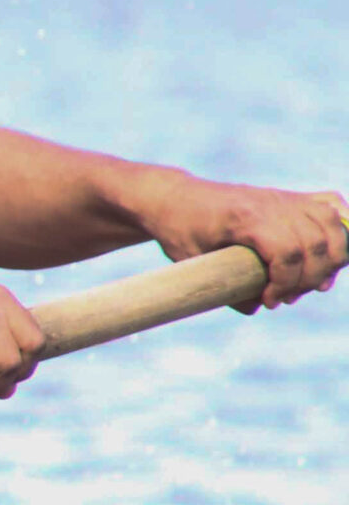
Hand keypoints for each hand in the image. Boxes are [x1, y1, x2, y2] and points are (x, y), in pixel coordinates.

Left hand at [144, 179, 348, 310]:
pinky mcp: (289, 197)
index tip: (270, 301)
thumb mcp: (191, 265)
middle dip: (310, 279)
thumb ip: (224, 289)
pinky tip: (331, 253)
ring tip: (312, 284)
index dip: (287, 284)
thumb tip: (258, 308)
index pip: (288, 252)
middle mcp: (271, 203)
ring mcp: (283, 197)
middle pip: (316, 243)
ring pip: (333, 225)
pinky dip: (342, 229)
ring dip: (332, 259)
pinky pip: (330, 205)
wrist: (173, 198)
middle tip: (285, 297)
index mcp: (244, 218)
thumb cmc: (178, 231)